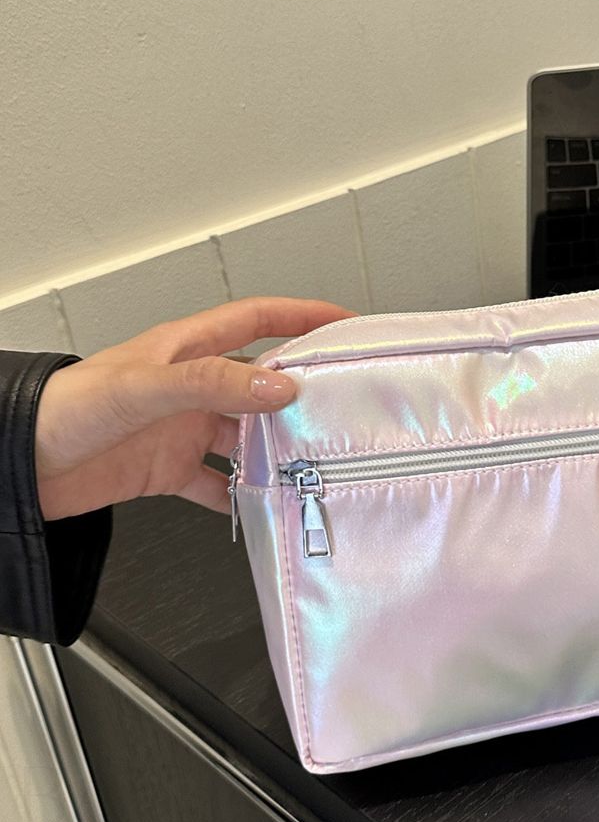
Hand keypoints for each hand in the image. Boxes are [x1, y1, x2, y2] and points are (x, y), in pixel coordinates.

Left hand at [34, 297, 354, 520]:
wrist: (20, 463)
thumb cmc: (65, 407)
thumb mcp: (145, 387)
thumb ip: (213, 385)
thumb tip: (278, 387)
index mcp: (186, 349)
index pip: (258, 319)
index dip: (302, 316)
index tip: (344, 323)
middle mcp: (190, 386)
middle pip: (261, 382)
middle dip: (302, 392)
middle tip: (342, 409)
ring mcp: (181, 428)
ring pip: (246, 435)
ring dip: (276, 449)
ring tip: (310, 462)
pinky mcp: (168, 468)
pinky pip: (217, 483)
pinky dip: (240, 495)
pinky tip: (260, 505)